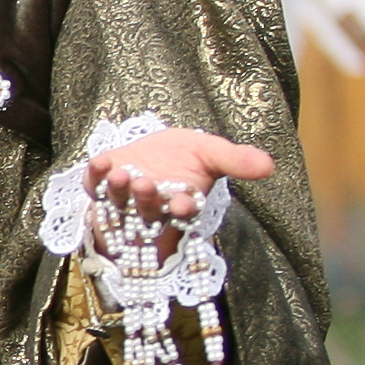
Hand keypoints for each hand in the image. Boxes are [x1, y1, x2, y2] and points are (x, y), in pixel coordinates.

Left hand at [86, 127, 275, 225]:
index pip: (183, 215)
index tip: (182, 204)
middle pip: (148, 213)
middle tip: (146, 184)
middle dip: (147, 201)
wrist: (150, 150)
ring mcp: (123, 202)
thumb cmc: (183, 157)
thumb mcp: (211, 153)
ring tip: (121, 173)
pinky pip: (94, 186)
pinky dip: (95, 176)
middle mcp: (151, 210)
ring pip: (120, 204)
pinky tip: (99, 161)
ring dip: (120, 190)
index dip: (182, 210)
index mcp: (181, 206)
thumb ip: (236, 160)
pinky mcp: (100, 189)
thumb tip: (270, 165)